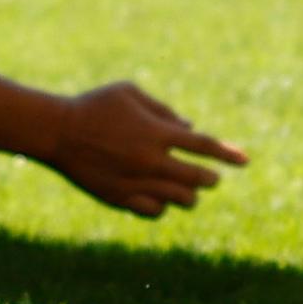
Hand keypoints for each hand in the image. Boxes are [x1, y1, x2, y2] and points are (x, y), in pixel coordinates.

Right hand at [42, 82, 248, 217]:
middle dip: (210, 178)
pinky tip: (160, 196)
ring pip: (181, 199)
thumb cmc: (94, 106)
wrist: (57, 132)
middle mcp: (150, 160)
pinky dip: (163, 205)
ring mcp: (136, 182)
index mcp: (156, 132)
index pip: (205, 147)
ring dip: (190, 195)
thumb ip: (163, 110)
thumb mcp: (130, 93)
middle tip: (211, 177)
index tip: (245, 160)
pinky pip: (155, 210)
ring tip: (188, 190)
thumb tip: (189, 130)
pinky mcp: (120, 198)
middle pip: (197, 178)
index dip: (229, 154)